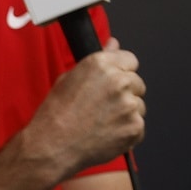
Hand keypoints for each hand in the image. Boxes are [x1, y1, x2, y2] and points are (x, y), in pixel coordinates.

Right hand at [23, 37, 144, 180]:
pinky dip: (126, 130)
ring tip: (101, 121)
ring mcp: (130, 105)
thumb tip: (114, 44)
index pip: (130, 59)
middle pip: (137, 82)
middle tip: (102, 105)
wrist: (53, 145)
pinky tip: (106, 132)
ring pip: (138, 105)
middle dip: (125, 92)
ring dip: (126, 112)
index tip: (112, 81)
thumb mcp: (68, 78)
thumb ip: (97, 61)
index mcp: (101, 64)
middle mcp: (119, 81)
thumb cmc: (55, 113)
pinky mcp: (136, 126)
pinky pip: (138, 126)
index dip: (120, 70)